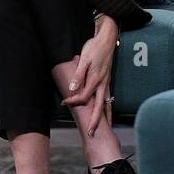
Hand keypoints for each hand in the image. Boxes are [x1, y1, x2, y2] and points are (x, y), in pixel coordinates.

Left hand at [61, 21, 117, 135]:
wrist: (107, 39)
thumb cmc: (95, 48)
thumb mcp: (84, 59)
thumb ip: (78, 75)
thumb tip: (73, 89)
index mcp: (96, 80)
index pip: (84, 97)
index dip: (73, 101)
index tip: (64, 102)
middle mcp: (103, 84)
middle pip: (99, 107)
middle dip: (96, 121)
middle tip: (92, 134)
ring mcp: (107, 83)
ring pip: (107, 104)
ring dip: (106, 117)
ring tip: (106, 128)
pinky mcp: (108, 81)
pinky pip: (109, 98)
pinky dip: (109, 107)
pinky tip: (108, 112)